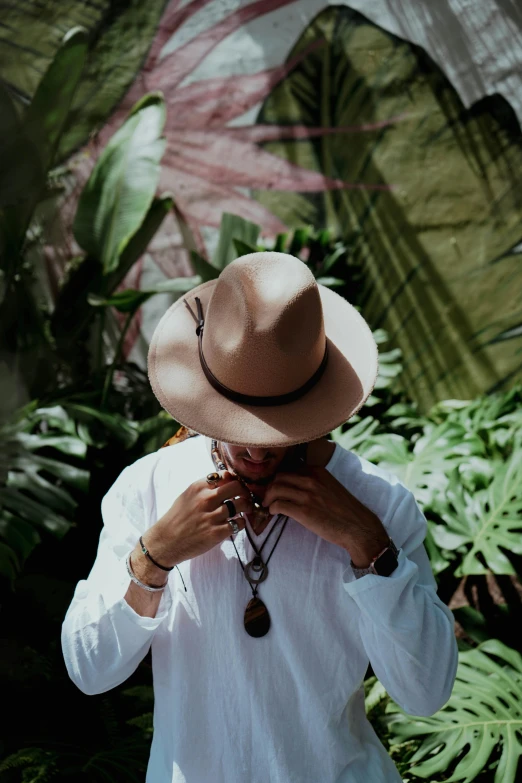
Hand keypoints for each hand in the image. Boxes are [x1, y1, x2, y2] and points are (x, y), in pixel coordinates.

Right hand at [140, 471, 252, 567]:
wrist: (165, 542)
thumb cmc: (177, 518)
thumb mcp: (187, 496)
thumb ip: (205, 488)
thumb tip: (226, 480)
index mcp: (198, 488)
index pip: (225, 476)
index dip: (234, 480)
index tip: (237, 486)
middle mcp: (206, 499)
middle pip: (237, 487)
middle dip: (245, 491)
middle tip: (247, 497)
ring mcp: (212, 516)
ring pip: (241, 504)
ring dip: (247, 506)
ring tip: (246, 510)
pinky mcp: (216, 533)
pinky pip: (239, 523)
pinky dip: (241, 523)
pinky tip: (236, 524)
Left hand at [263, 466, 389, 566]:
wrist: (358, 527)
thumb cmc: (344, 510)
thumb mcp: (329, 486)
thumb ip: (313, 481)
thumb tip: (292, 485)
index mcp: (317, 470)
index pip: (288, 469)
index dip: (278, 479)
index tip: (274, 487)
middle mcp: (311, 479)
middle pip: (278, 477)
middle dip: (270, 487)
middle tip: (268, 497)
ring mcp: (307, 495)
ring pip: (275, 489)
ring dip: (268, 498)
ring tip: (268, 505)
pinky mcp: (304, 511)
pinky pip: (278, 505)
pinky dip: (272, 508)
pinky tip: (273, 513)